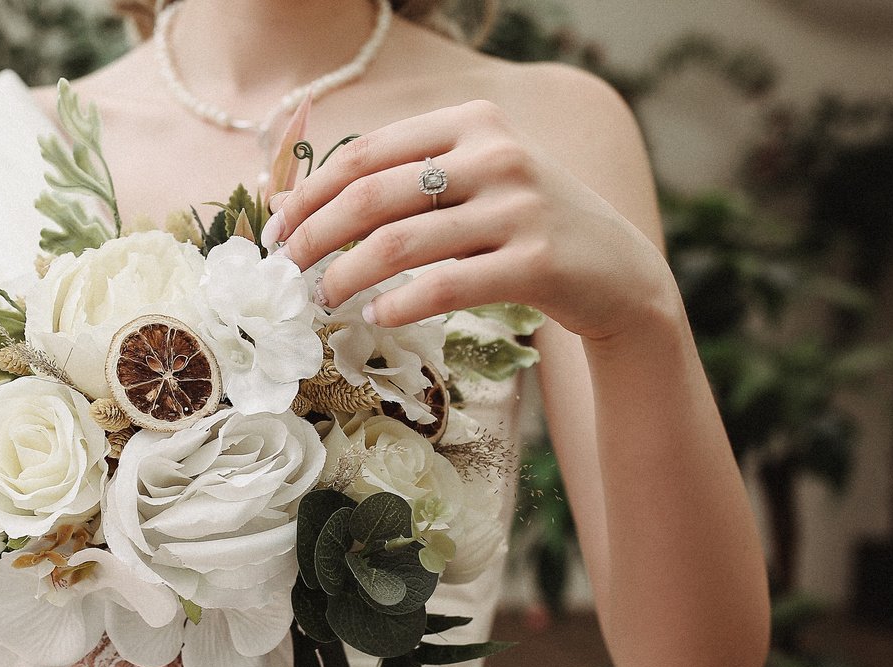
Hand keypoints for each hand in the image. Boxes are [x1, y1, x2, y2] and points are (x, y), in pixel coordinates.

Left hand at [266, 100, 676, 340]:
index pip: (365, 153)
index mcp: (471, 123)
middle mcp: (496, 155)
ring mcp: (519, 207)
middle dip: (314, 235)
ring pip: (400, 244)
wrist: (616, 271)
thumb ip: (407, 181)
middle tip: (286, 269)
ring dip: (346, 276)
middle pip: (373, 196)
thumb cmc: (525, 227)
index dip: (309, 193)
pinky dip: (399, 304)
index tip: (276, 228)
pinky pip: (444, 286)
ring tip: (322, 299)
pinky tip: (377, 316)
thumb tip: (300, 201)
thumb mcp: (475, 181)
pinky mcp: (536, 262)